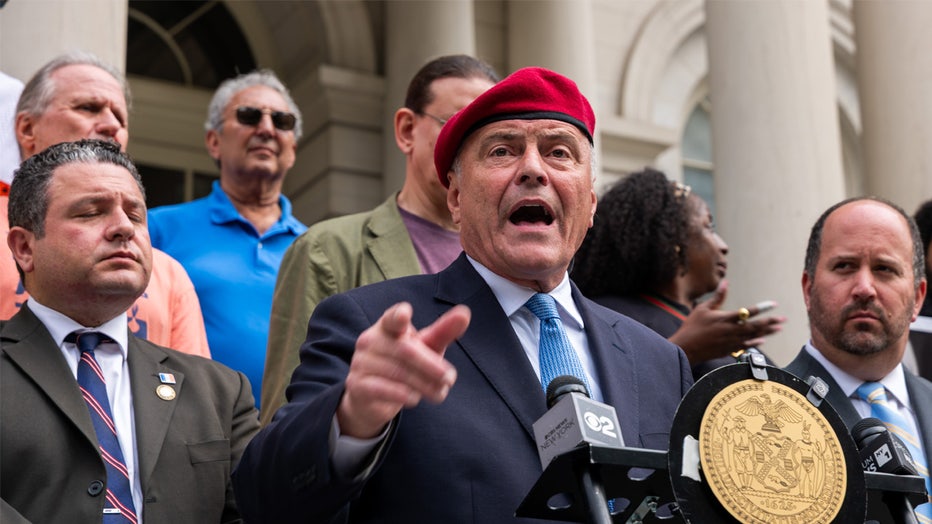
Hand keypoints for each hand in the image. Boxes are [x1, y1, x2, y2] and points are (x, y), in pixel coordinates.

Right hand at [337, 302, 470, 437]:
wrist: (372, 396)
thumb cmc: (404, 363)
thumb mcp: (425, 347)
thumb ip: (443, 331)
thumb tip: (465, 313)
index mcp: (388, 326)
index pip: (392, 318)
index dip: (398, 316)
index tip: (405, 314)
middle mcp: (371, 340)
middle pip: (406, 351)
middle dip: (432, 366)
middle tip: (450, 379)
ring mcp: (361, 362)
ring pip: (399, 373)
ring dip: (425, 385)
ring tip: (439, 393)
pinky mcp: (358, 384)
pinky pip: (384, 389)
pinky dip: (405, 395)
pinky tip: (416, 399)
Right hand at [668, 280, 784, 364]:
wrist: (686, 348)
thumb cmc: (692, 326)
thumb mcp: (702, 308)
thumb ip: (717, 297)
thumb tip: (725, 282)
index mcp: (725, 318)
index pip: (748, 312)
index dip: (763, 308)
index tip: (773, 304)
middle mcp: (731, 330)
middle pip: (755, 326)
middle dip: (771, 322)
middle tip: (783, 319)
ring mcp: (731, 341)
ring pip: (753, 336)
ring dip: (767, 332)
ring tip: (778, 328)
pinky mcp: (728, 349)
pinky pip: (746, 346)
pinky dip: (756, 343)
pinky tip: (763, 340)